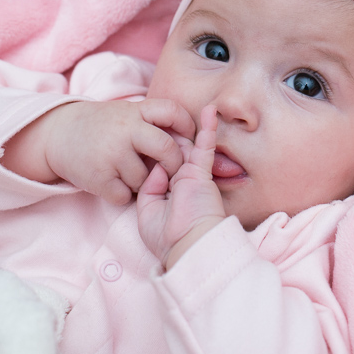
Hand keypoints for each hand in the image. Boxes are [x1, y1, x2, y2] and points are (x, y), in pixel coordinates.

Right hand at [1, 99, 195, 205]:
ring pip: (145, 179)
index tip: (189, 138)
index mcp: (135, 112)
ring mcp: (111, 153)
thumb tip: (190, 138)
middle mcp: (125, 130)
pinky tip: (113, 183)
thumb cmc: (102, 126)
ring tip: (127, 173)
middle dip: (174, 164)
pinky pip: (124, 195)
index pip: (172, 112)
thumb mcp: (127, 114)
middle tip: (170, 172)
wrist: (58, 135)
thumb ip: (153, 122)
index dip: (187, 126)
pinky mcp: (98, 177)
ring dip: (142, 183)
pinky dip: (122, 194)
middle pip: (167, 149)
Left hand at [137, 105, 225, 269]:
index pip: (159, 163)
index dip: (152, 150)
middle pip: (171, 150)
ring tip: (187, 108)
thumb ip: (147, 187)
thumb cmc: (166, 235)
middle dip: (167, 136)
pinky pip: (205, 146)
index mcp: (165, 190)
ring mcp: (192, 175)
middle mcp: (179, 180)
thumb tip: (154, 167)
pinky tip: (211, 112)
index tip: (142, 138)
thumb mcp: (146, 211)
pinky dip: (208, 129)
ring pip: (187, 146)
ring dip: (186, 128)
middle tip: (158, 122)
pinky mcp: (202, 173)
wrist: (186, 245)